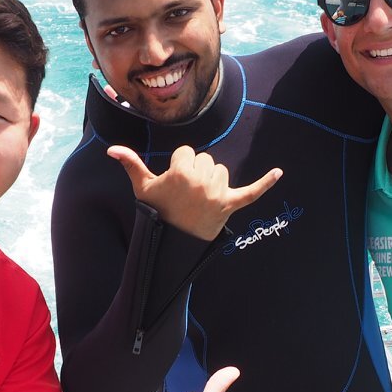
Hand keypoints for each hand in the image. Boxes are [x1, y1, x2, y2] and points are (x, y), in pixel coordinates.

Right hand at [109, 144, 282, 241]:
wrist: (172, 241)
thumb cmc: (157, 211)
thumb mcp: (143, 187)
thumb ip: (130, 164)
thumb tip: (112, 150)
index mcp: (181, 171)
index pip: (187, 152)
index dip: (180, 166)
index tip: (173, 184)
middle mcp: (201, 180)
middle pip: (205, 160)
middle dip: (196, 173)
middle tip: (185, 195)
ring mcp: (217, 193)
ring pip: (220, 171)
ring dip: (212, 181)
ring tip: (199, 200)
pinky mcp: (231, 205)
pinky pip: (252, 192)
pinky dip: (266, 183)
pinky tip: (279, 173)